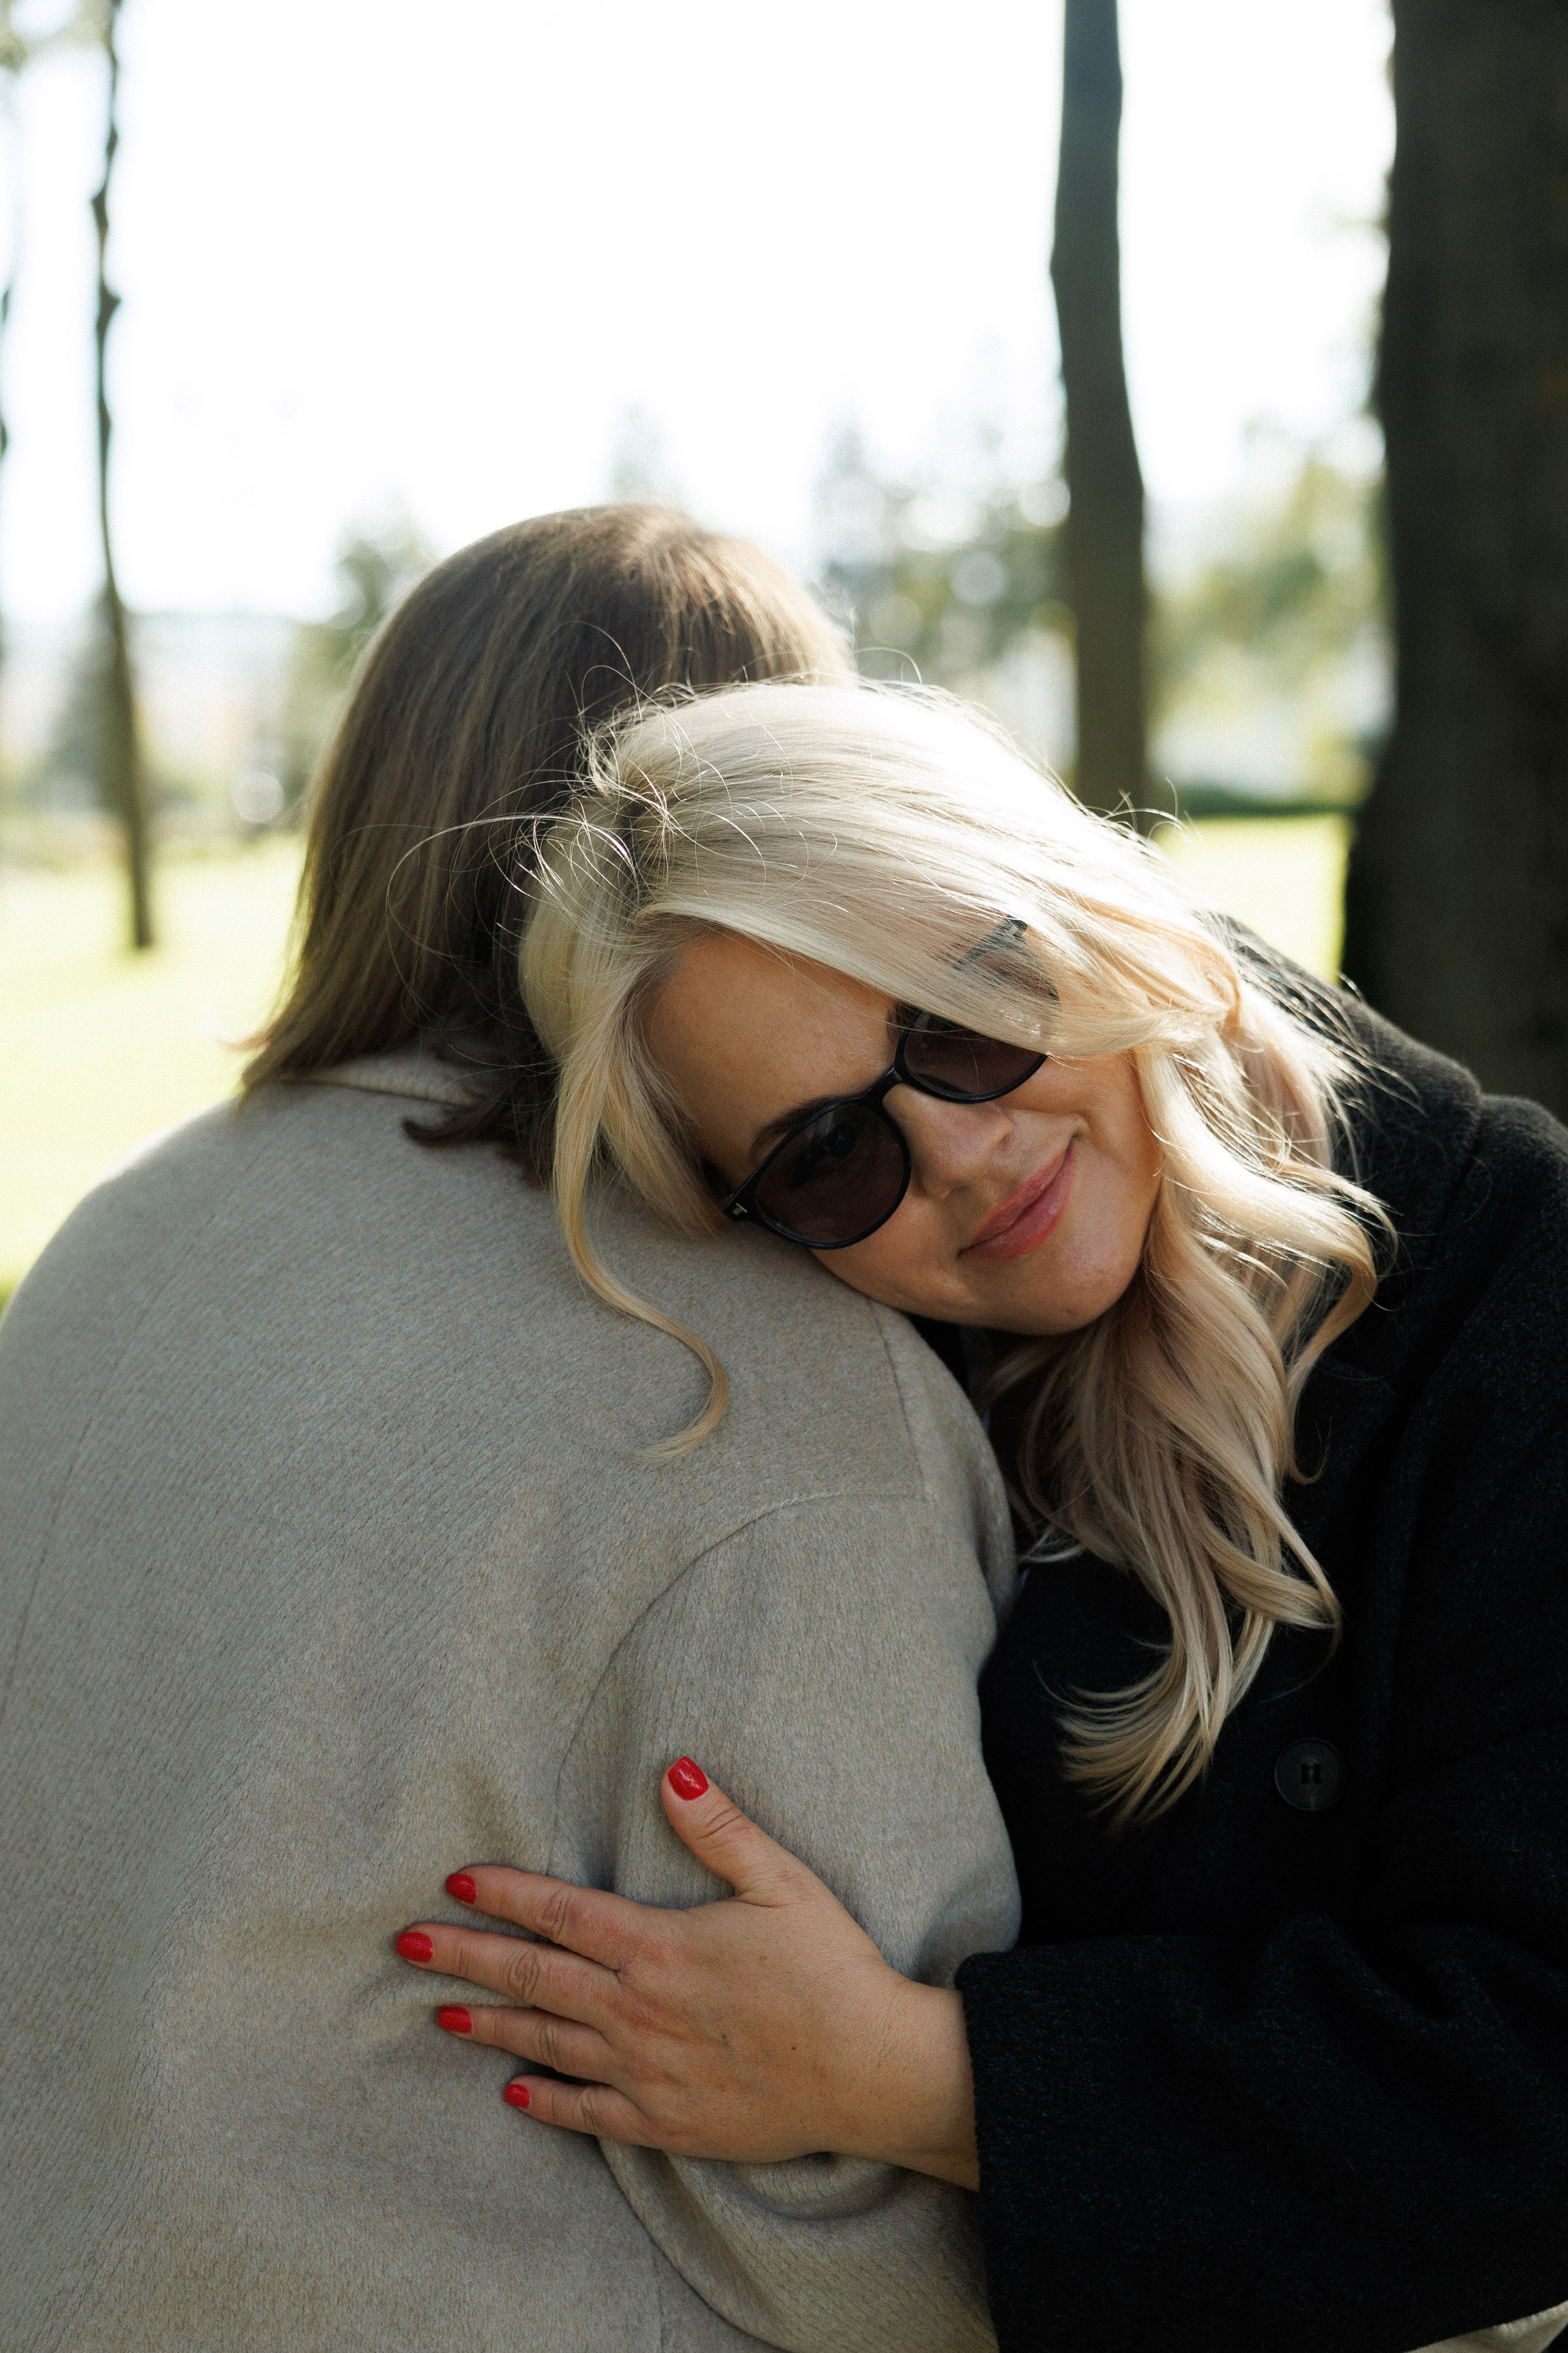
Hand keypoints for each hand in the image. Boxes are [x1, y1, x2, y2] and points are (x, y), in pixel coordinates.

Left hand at [395, 1760, 978, 2188]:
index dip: (504, 1894)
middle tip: (406, 1947)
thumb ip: (720, 1828)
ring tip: (441, 2013)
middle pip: (535, 1977)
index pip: (561, 1913)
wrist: (870, 2071)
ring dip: (491, 2024)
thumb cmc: (832, 1969)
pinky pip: (588, 2111)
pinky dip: (546, 2100)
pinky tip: (513, 2091)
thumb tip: (671, 1771)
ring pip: (548, 2042)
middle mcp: (638, 2010)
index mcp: (659, 1946)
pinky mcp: (665, 2120)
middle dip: (465, 1958)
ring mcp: (645, 2070)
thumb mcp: (783, 1882)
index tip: (453, 1882)